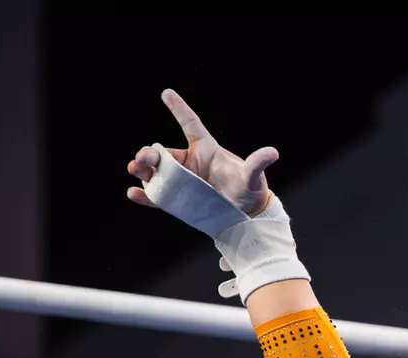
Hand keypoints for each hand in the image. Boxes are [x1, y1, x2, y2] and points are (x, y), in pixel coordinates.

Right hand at [126, 89, 277, 215]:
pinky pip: (157, 196)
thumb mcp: (251, 176)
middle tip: (143, 157)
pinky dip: (145, 195)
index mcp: (206, 150)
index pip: (190, 124)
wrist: (245, 215)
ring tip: (136, 170)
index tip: (166, 92)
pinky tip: (134, 194)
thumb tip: (272, 153)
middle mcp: (190, 163)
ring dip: (143, 170)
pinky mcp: (178, 201)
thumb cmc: (249, 189)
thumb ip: (257, 163)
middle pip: (164, 153)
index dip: (179, 108)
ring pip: (156, 172)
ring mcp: (182, 182)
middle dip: (149, 152)